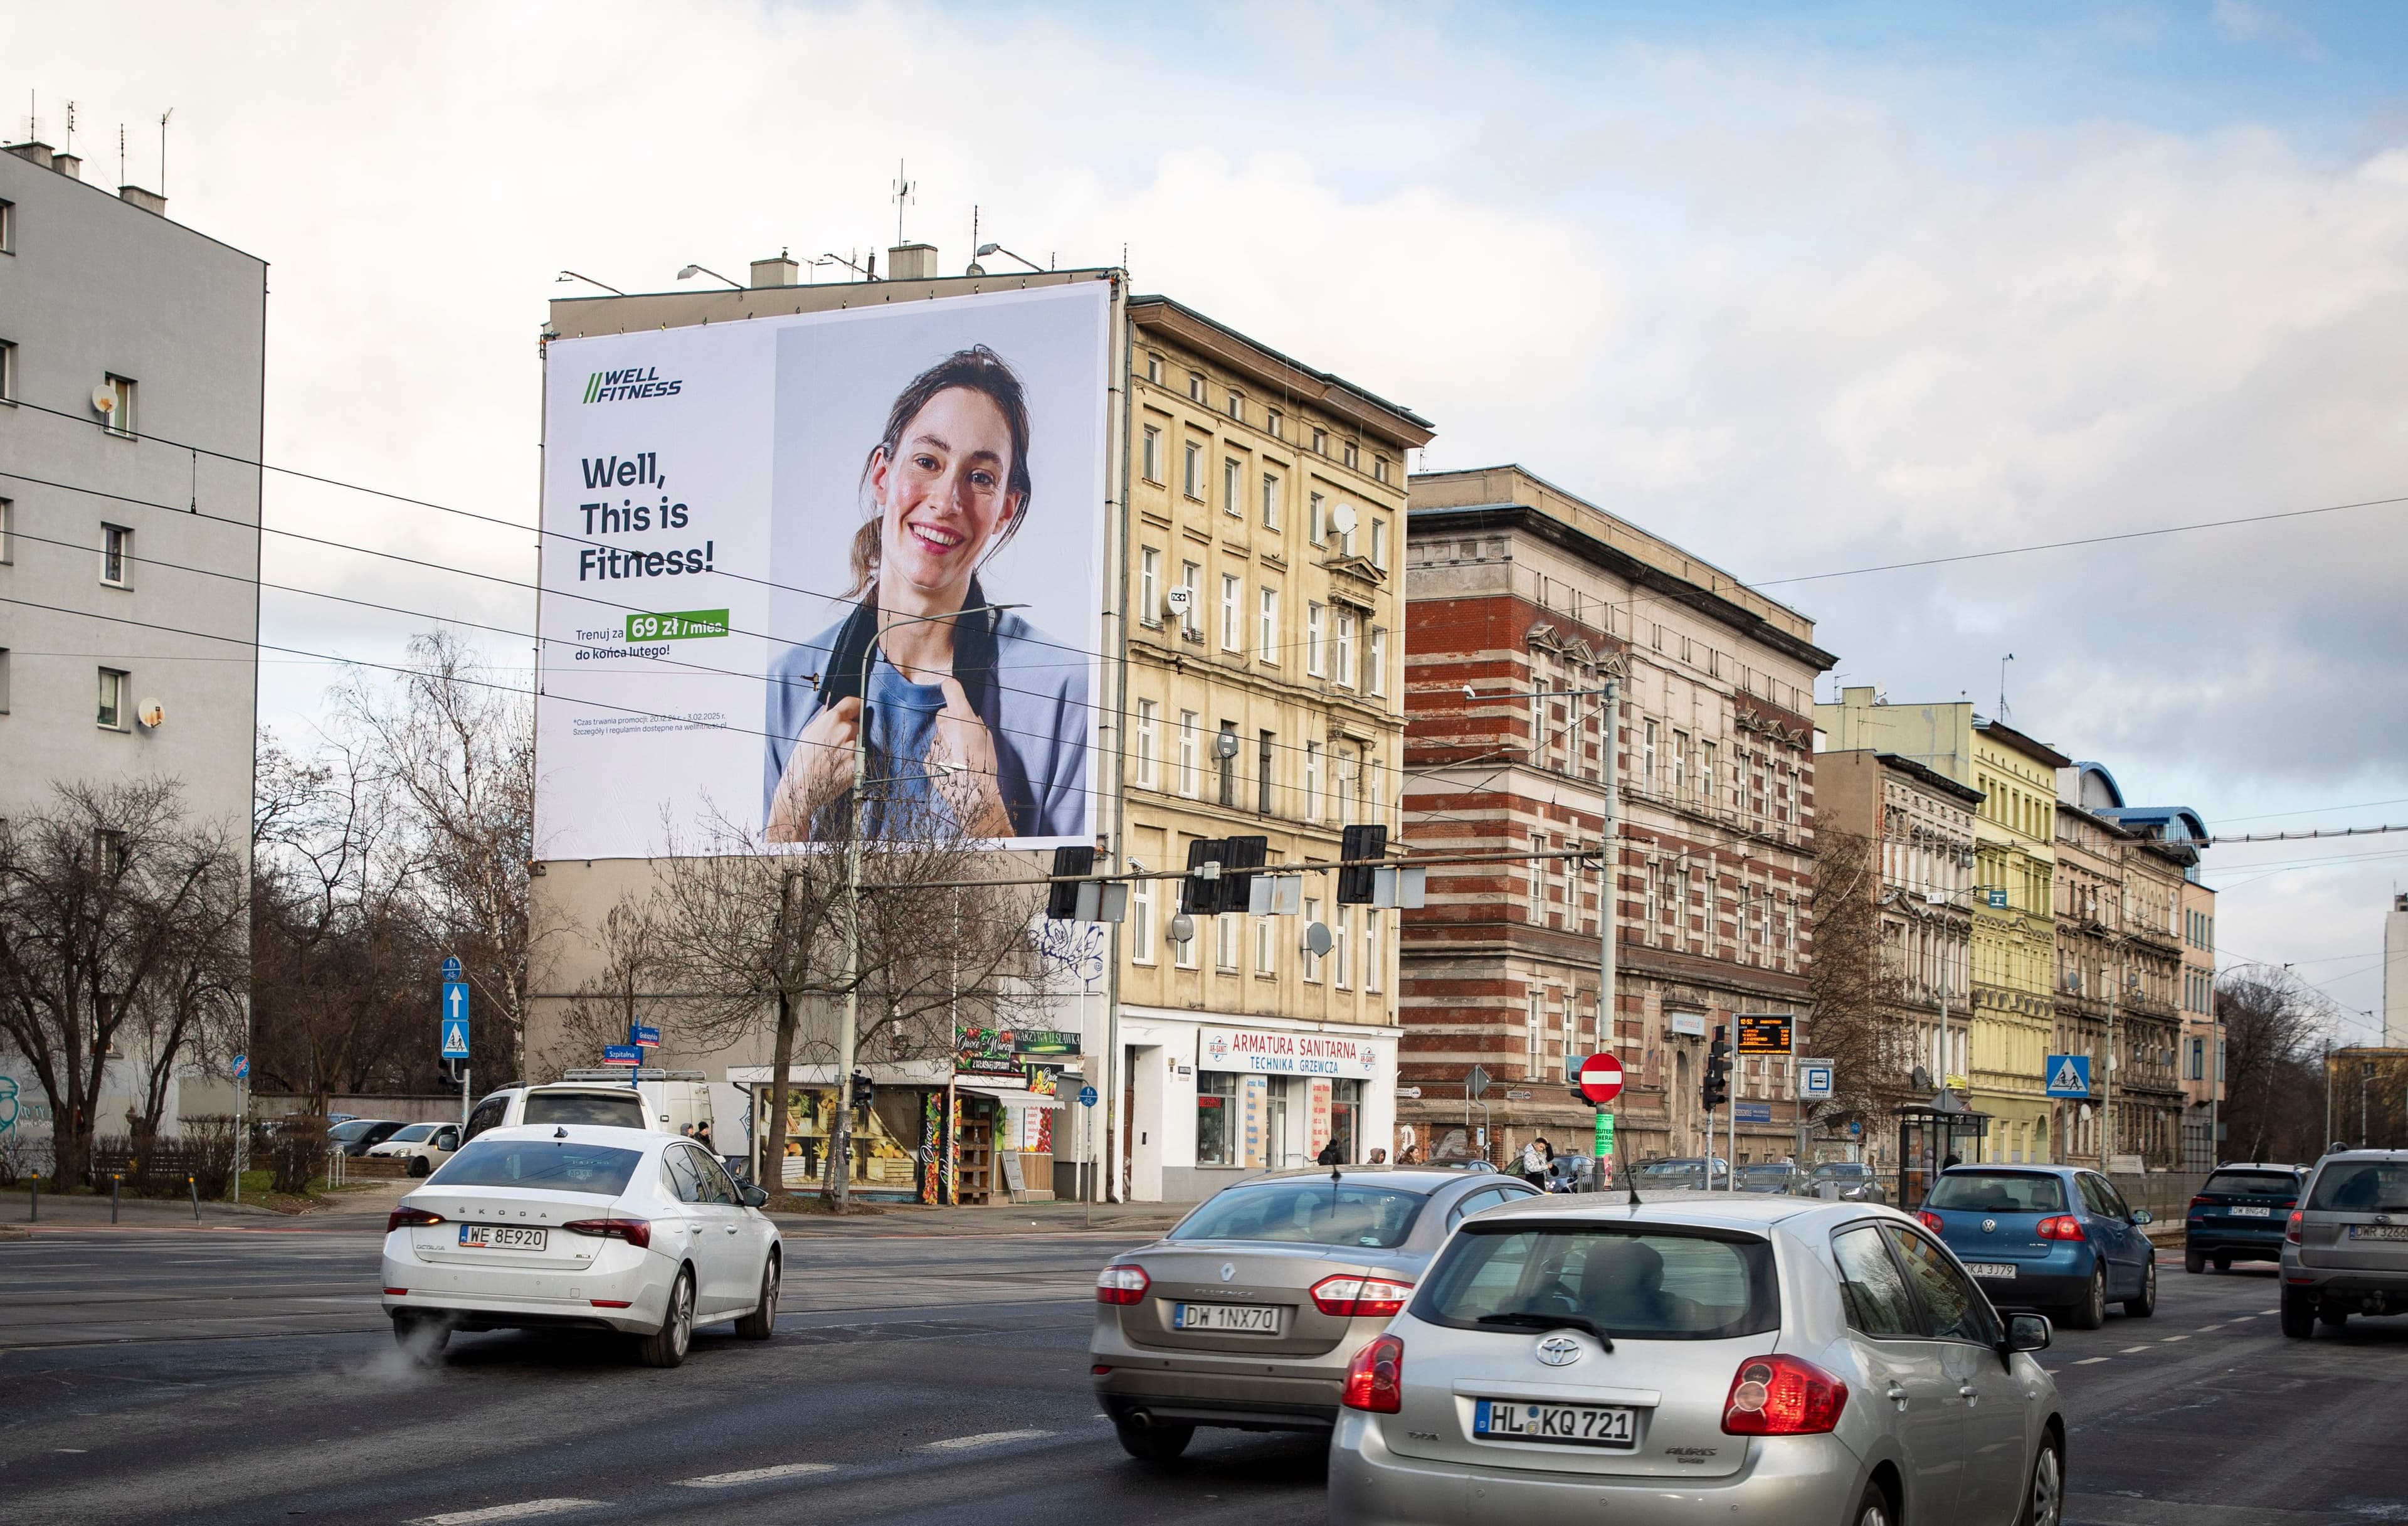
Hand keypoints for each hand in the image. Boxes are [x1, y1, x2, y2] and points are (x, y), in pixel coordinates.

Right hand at [766, 696, 860, 841]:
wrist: (802, 787)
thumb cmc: (801, 760)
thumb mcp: (808, 732)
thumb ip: (824, 718)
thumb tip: (831, 707)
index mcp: (833, 720)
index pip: (854, 703)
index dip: (854, 706)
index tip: (854, 709)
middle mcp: (847, 732)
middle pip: (856, 725)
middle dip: (849, 731)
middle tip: (834, 744)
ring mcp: (855, 749)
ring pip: (858, 742)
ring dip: (851, 747)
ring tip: (834, 758)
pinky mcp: (859, 765)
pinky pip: (859, 758)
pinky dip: (852, 761)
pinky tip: (838, 767)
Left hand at [928, 676, 1010, 836]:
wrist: (974, 796)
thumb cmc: (986, 766)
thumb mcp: (988, 738)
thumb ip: (975, 722)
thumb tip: (967, 715)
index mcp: (962, 716)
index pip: (949, 687)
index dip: (951, 689)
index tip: (953, 693)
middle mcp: (944, 726)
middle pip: (943, 714)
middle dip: (950, 722)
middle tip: (963, 738)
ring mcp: (933, 743)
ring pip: (938, 736)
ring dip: (946, 743)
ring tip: (960, 760)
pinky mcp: (927, 759)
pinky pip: (933, 753)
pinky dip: (940, 758)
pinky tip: (952, 769)